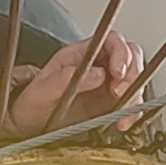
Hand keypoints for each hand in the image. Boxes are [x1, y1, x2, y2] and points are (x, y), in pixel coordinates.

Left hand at [10, 30, 144, 130]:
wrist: (30, 124)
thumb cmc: (34, 102)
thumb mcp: (43, 88)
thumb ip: (66, 77)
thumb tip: (97, 73)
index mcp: (81, 54)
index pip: (111, 40)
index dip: (121, 52)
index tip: (118, 71)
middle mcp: (97, 66)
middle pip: (130, 57)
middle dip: (132, 73)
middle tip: (120, 92)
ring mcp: (107, 85)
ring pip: (135, 80)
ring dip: (134, 95)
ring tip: (121, 111)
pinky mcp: (111, 105)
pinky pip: (132, 103)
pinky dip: (133, 112)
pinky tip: (123, 121)